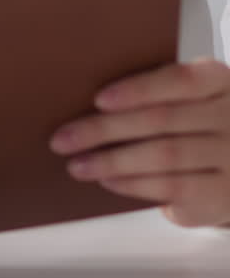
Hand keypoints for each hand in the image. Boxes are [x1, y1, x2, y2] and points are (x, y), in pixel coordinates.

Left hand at [49, 57, 229, 228]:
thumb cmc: (200, 121)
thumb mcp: (192, 96)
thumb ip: (158, 91)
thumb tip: (90, 100)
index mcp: (219, 81)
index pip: (180, 79)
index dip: (138, 89)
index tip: (98, 99)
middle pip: (161, 121)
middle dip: (106, 129)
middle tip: (64, 138)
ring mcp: (229, 160)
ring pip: (164, 156)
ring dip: (112, 161)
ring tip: (76, 164)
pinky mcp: (219, 197)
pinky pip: (172, 188)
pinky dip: (133, 184)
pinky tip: (107, 180)